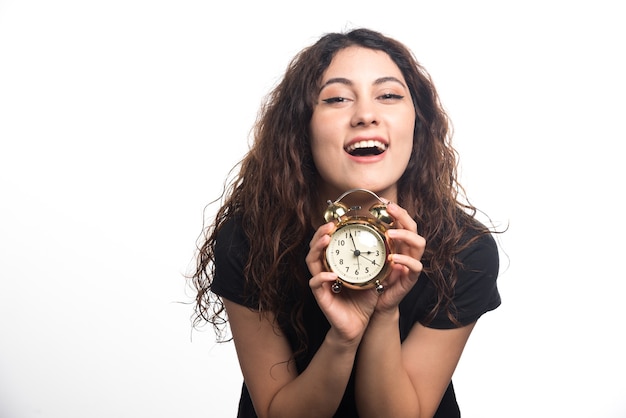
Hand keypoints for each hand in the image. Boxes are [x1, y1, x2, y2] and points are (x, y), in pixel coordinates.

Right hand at [306, 222, 378, 341]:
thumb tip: (393, 247)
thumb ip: (379, 263)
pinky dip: (322, 278)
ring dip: (317, 249)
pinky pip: (316, 283)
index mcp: (336, 264)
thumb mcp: (373, 277)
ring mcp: (321, 283)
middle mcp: (325, 270)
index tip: (338, 220)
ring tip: (326, 239)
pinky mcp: (321, 296)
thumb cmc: (363, 300)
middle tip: (330, 226)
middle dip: (320, 234)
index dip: (329, 230)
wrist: (358, 325)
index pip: (327, 243)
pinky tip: (332, 274)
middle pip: (315, 247)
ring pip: (311, 261)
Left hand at [375, 202, 425, 312]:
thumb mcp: (371, 257)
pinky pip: (415, 266)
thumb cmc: (375, 278)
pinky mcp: (411, 278)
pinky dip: (405, 260)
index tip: (383, 201)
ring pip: (420, 243)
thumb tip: (355, 224)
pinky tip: (393, 258)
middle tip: (389, 208)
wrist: (379, 303)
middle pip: (413, 227)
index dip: (396, 210)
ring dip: (405, 235)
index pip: (402, 221)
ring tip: (390, 233)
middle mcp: (408, 251)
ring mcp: (412, 263)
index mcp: (399, 244)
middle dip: (402, 215)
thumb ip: (368, 242)